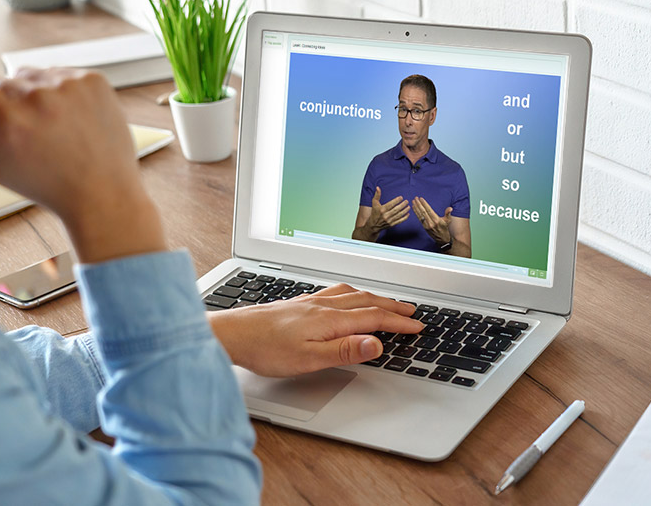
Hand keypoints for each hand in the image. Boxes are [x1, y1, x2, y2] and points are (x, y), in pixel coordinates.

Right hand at [0, 70, 163, 262]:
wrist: (103, 194)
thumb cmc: (45, 185)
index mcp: (8, 121)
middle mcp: (38, 98)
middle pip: (4, 81)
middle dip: (8, 102)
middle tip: (28, 135)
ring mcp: (69, 86)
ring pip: (33, 74)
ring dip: (36, 93)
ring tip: (52, 128)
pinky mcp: (93, 79)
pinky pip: (63, 73)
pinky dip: (64, 90)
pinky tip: (72, 119)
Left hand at [208, 284, 423, 376]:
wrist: (233, 334)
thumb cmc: (265, 349)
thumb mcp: (309, 358)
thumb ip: (344, 350)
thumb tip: (376, 344)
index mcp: (330, 319)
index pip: (373, 318)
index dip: (398, 322)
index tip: (417, 326)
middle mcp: (322, 305)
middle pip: (367, 301)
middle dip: (392, 306)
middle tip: (412, 311)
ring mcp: (310, 302)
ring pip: (352, 294)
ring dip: (375, 297)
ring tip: (387, 302)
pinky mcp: (299, 303)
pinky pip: (336, 292)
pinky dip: (353, 293)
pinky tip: (347, 297)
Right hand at [368, 186, 409, 231]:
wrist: (373, 225)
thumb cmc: (374, 212)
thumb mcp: (374, 203)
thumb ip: (377, 195)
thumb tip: (378, 187)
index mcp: (382, 210)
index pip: (391, 204)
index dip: (396, 200)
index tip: (401, 197)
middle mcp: (385, 216)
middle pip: (396, 210)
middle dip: (402, 205)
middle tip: (407, 201)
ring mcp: (389, 221)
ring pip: (399, 215)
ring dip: (405, 211)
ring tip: (409, 206)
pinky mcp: (391, 225)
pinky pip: (399, 221)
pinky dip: (404, 218)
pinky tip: (408, 214)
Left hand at [412, 197, 452, 246]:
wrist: (442, 238)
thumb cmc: (445, 228)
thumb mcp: (448, 220)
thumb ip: (448, 214)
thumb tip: (450, 208)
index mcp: (436, 220)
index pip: (429, 210)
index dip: (424, 204)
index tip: (421, 198)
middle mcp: (431, 222)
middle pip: (423, 212)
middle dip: (419, 204)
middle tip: (415, 198)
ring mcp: (426, 225)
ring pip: (420, 214)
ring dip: (416, 207)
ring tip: (413, 201)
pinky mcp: (424, 226)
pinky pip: (419, 218)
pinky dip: (416, 212)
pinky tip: (413, 207)